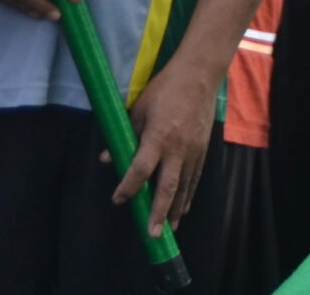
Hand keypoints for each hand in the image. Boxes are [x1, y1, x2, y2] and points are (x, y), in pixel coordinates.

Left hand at [106, 59, 215, 236]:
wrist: (200, 75)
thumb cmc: (164, 89)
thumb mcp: (138, 109)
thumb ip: (124, 135)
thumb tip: (106, 159)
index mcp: (158, 136)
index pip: (141, 169)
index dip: (128, 187)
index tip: (118, 200)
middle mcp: (177, 148)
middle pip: (167, 186)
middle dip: (159, 212)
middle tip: (152, 234)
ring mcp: (193, 150)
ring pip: (184, 186)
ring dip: (175, 209)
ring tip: (168, 230)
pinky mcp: (203, 149)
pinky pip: (195, 178)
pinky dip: (188, 195)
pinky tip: (183, 209)